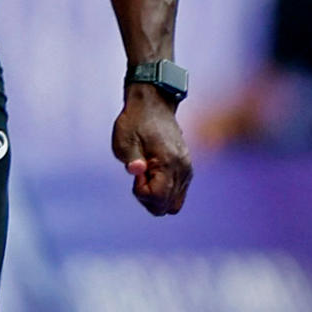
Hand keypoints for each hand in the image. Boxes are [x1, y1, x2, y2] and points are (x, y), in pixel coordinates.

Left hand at [114, 84, 192, 215]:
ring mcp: (187, 169)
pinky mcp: (186, 168)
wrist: (153, 103)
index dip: (141, 193)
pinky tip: (153, 174)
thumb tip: (137, 171)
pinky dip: (164, 191)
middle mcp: (183, 168)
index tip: (136, 174)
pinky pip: (178, 193)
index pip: (159, 199)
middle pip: (167, 207)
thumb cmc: (135, 121)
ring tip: (146, 175)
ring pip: (174, 204)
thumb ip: (131, 158)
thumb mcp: (124, 139)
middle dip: (149, 198)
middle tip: (139, 177)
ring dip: (157, 196)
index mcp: (169, 162)